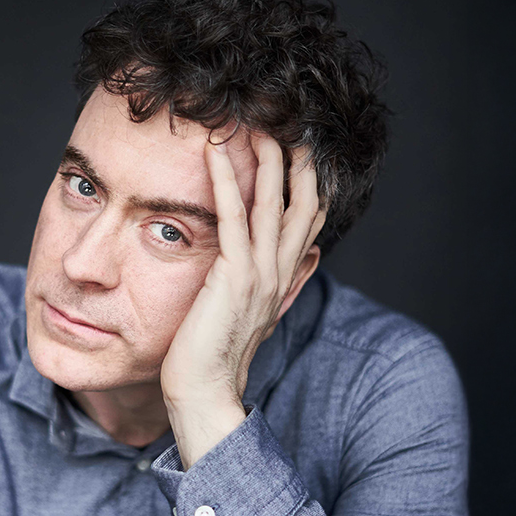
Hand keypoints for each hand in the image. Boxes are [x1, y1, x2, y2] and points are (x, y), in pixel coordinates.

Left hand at [160, 133, 326, 468]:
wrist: (204, 394)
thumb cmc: (215, 355)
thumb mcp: (255, 313)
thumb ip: (280, 283)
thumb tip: (309, 260)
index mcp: (284, 279)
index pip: (309, 221)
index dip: (311, 182)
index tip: (303, 148)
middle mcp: (280, 272)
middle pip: (302, 204)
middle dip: (298, 160)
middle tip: (287, 122)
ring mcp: (260, 274)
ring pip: (273, 204)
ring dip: (266, 159)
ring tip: (255, 124)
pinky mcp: (233, 276)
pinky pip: (232, 217)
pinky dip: (223, 180)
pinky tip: (213, 151)